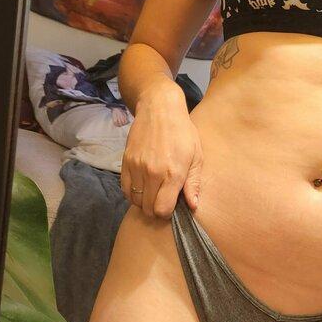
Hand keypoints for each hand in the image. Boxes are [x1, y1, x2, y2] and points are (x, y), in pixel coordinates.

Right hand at [120, 78, 202, 218]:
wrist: (159, 108)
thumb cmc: (183, 132)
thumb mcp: (196, 157)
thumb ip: (193, 183)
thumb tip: (193, 206)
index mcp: (173, 174)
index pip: (162, 210)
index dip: (166, 213)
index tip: (171, 207)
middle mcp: (153, 173)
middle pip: (148, 208)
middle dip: (155, 210)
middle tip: (162, 201)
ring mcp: (137, 167)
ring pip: (135, 200)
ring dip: (143, 202)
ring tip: (153, 193)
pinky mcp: (126, 161)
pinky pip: (125, 188)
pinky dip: (132, 193)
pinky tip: (142, 187)